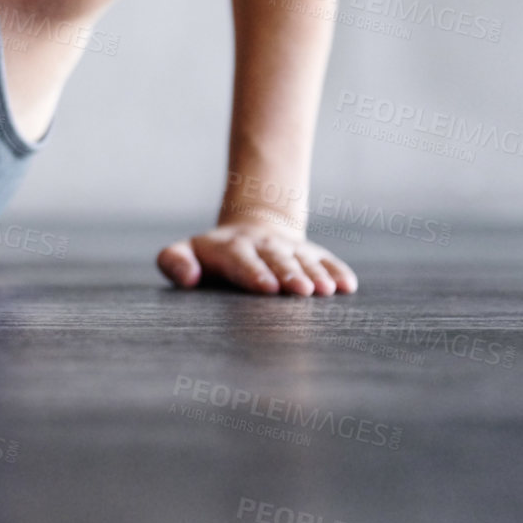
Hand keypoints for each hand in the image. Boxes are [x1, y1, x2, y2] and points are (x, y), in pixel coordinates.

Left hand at [156, 219, 356, 295]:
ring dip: (315, 274)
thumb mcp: (186, 252)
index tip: (267, 288)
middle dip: (289, 274)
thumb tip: (186, 277)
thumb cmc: (212, 256)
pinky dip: (337, 272)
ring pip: (303, 260)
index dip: (254, 273)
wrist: (250, 231)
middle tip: (301, 291)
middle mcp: (262, 246)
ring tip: (325, 290)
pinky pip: (327, 260)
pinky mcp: (311, 253)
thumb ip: (174, 261)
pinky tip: (348, 285)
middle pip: (276, 260)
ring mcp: (289, 249)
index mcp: (230, 249)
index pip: (241, 260)